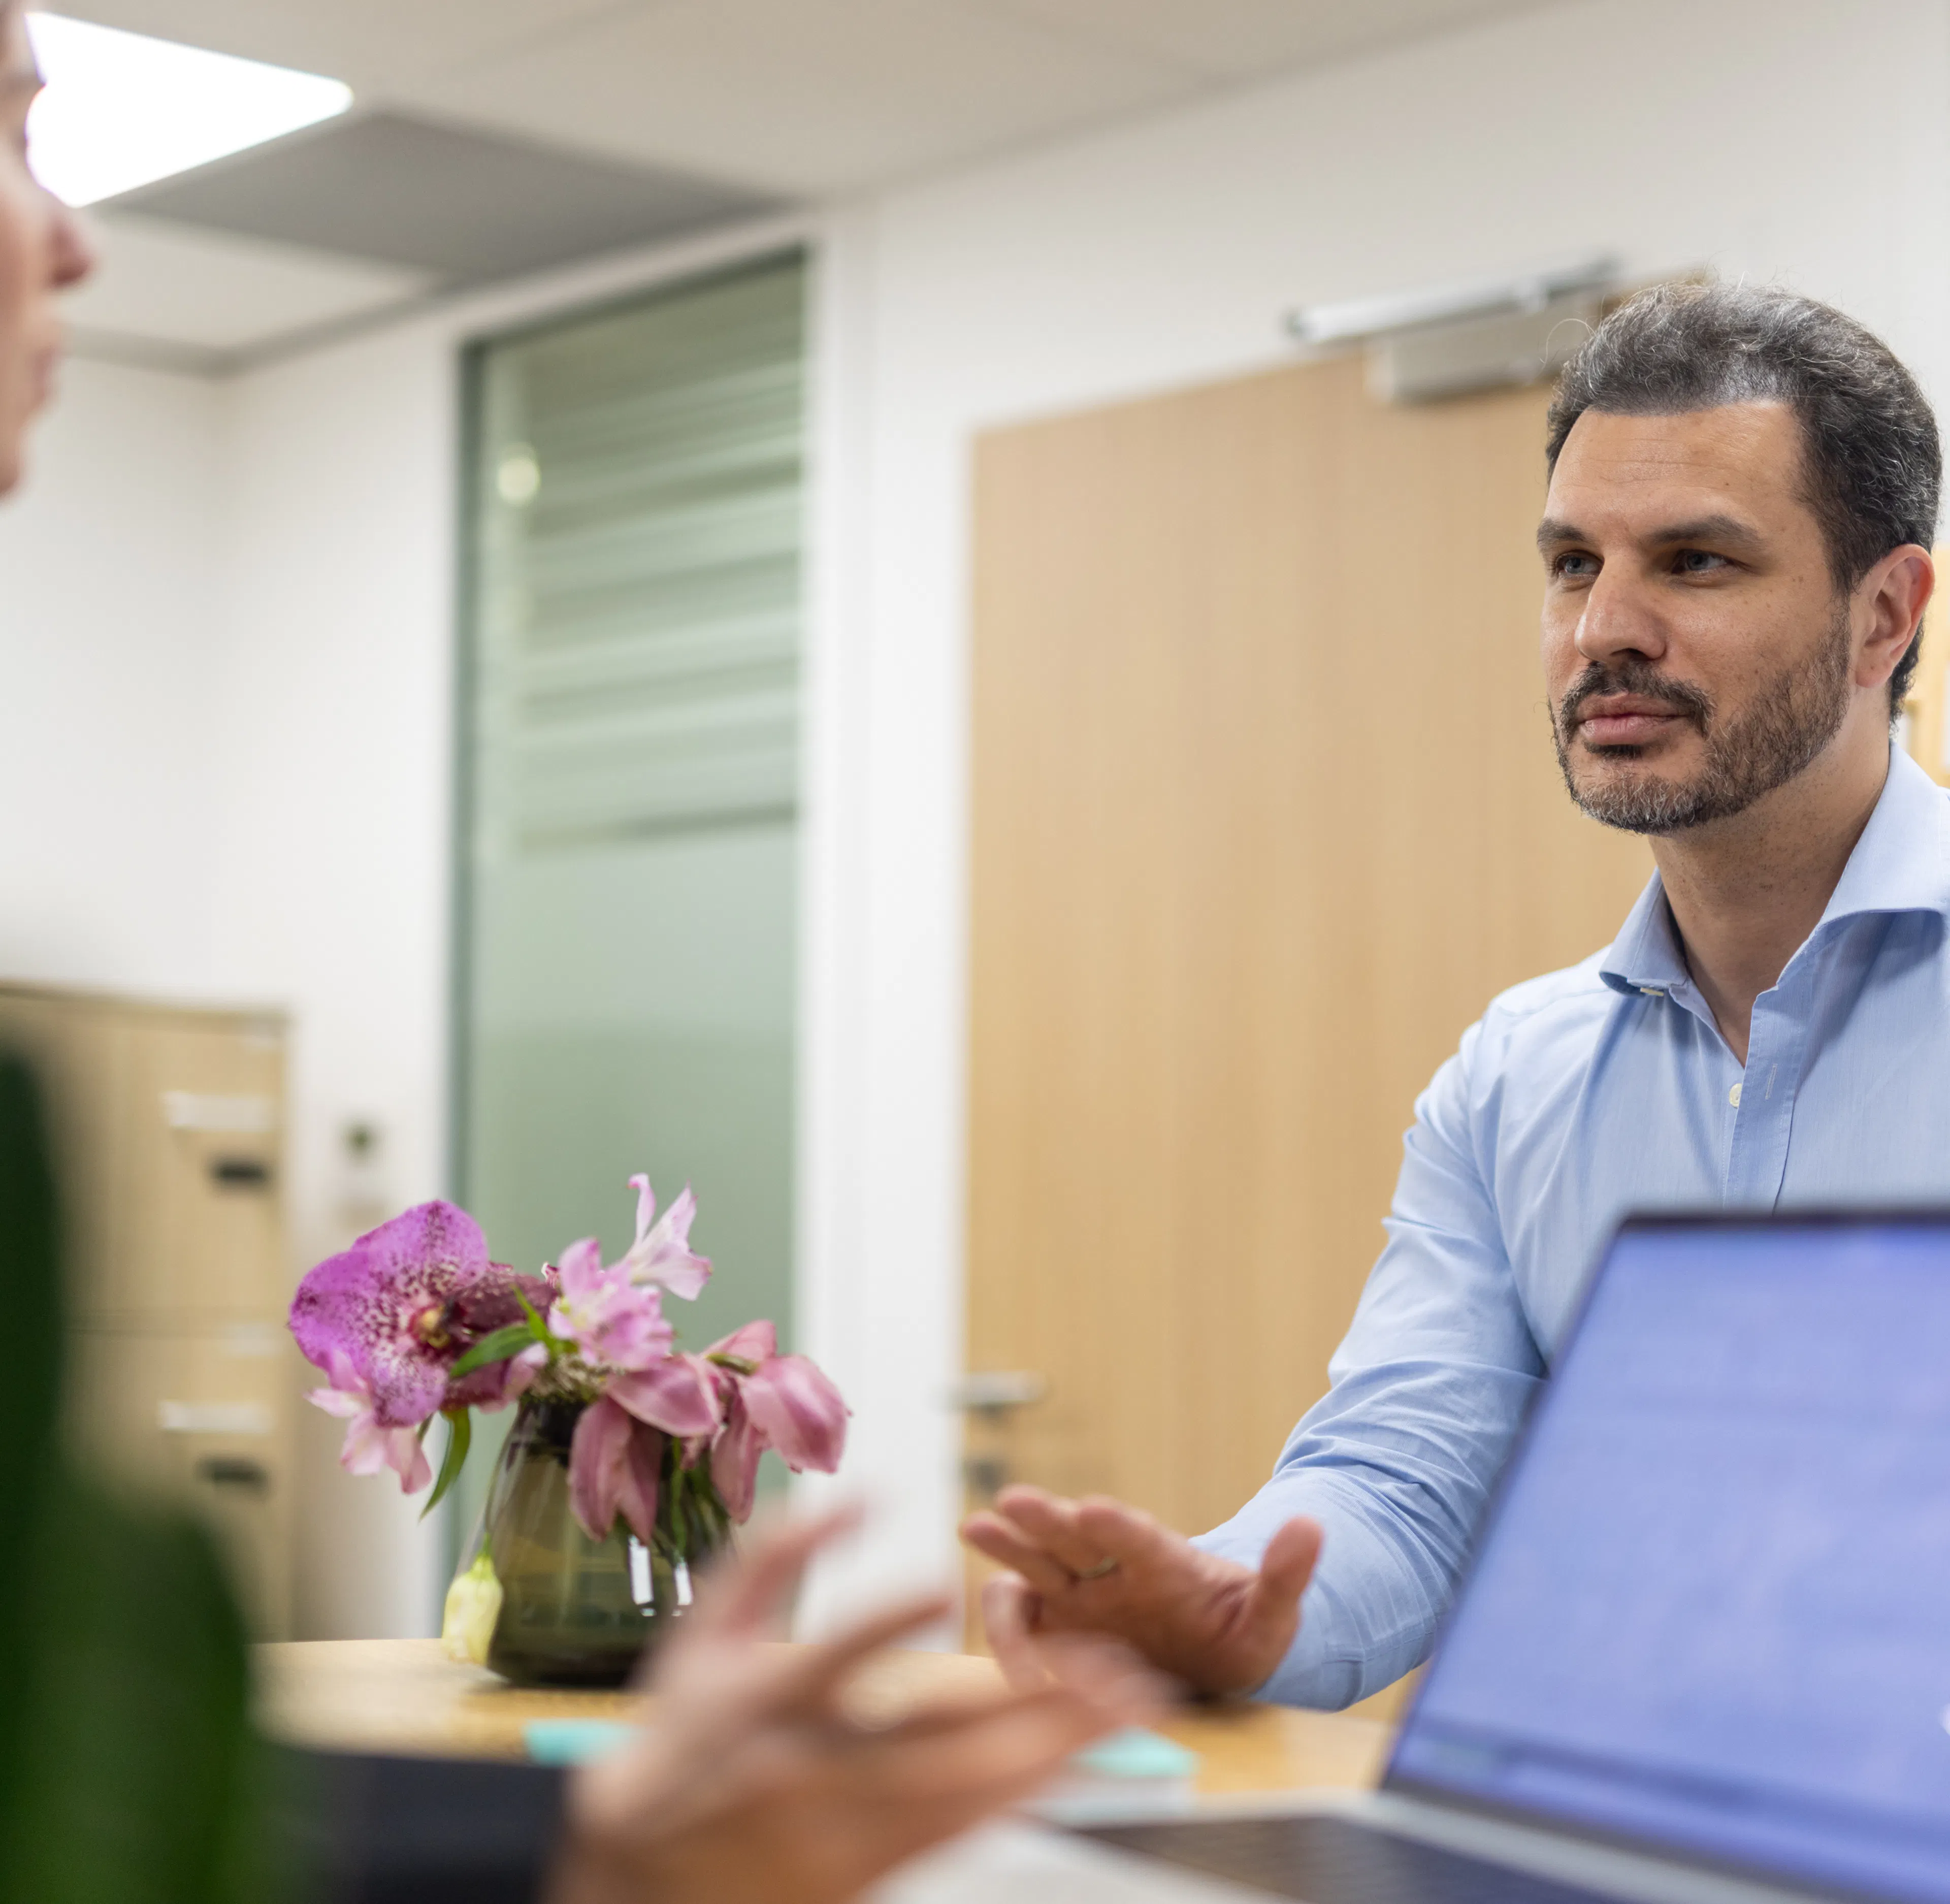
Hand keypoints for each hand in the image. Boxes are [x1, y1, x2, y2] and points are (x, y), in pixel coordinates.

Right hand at [547, 1507, 1159, 1903]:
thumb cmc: (683, 1732)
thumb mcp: (703, 1634)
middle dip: (1031, 1708)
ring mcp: (840, 1833)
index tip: (944, 1585)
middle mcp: (808, 1773)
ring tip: (1120, 1713)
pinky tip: (1070, 1760)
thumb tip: (854, 1492)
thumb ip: (773, 1556)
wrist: (643, 1873)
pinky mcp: (864, 1874)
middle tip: (1114, 1668)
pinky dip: (1018, 1794)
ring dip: (1051, 1753)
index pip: (832, 1657)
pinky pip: (957, 1833)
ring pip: (963, 1797)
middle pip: (932, 1743)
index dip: (884, 1621)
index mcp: (761, 1705)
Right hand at [961, 1485, 1321, 1697]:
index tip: (1093, 1509)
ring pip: (1036, 1565)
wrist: (1209, 1655)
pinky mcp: (1057, 1626)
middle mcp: (1113, 1571)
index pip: (1139, 1538)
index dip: (1116, 1525)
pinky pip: (1022, 1620)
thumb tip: (1313, 1525)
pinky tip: (996, 1645)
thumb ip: (1286, 1574)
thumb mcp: (1272, 1612)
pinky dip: (1006, 1629)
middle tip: (1013, 1502)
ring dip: (1007, 1548)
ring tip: (974, 1527)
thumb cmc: (1237, 1629)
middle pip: (1074, 1538)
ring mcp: (1080, 1597)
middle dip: (1045, 1520)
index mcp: (1164, 1562)